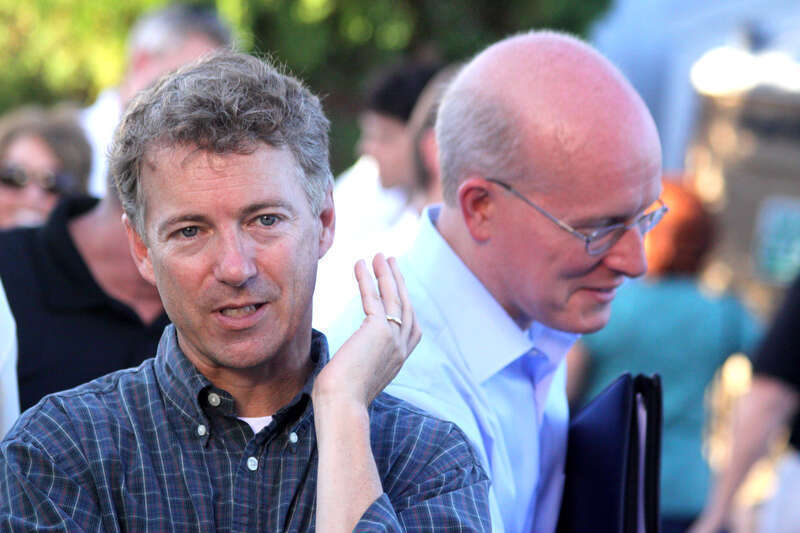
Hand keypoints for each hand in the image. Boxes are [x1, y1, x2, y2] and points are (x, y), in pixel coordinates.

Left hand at [312, 253, 420, 407]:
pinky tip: (360, 264)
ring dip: (386, 274)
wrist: (342, 408)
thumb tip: (342, 368)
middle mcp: (401, 349)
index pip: (410, 327)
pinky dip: (368, 279)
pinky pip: (375, 298)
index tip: (397, 288)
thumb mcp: (355, 379)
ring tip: (379, 256)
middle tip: (390, 262)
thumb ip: (357, 366)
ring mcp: (393, 339)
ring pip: (394, 298)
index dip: (405, 304)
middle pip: (405, 306)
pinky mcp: (379, 331)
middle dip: (398, 282)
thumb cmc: (340, 401)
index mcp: (398, 360)